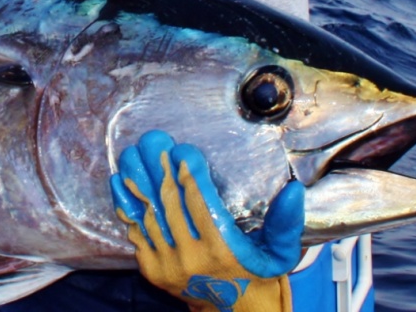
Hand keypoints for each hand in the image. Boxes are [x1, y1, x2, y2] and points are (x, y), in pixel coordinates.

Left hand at [110, 130, 302, 311]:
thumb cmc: (258, 276)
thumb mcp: (280, 254)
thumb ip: (285, 223)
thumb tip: (294, 191)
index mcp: (222, 249)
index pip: (200, 202)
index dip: (188, 173)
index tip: (182, 148)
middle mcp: (191, 257)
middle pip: (169, 203)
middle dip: (159, 167)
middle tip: (153, 139)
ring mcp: (168, 264)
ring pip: (148, 214)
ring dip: (138, 180)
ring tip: (132, 152)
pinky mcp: (152, 270)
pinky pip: (135, 231)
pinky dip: (126, 204)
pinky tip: (121, 180)